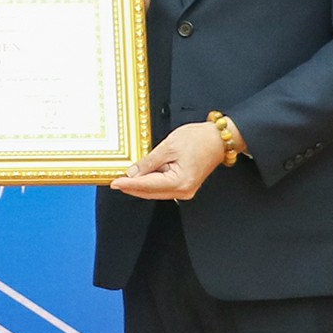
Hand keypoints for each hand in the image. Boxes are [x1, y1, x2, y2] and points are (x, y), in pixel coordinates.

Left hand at [110, 122, 225, 199]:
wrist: (218, 139)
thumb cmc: (199, 139)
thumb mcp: (168, 146)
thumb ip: (149, 162)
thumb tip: (132, 173)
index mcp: (179, 182)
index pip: (147, 186)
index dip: (129, 184)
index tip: (114, 183)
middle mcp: (183, 191)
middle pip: (150, 193)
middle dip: (132, 188)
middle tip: (115, 182)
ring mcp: (185, 190)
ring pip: (156, 192)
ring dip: (140, 187)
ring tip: (124, 180)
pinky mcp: (185, 186)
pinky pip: (163, 188)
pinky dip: (151, 184)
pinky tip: (141, 178)